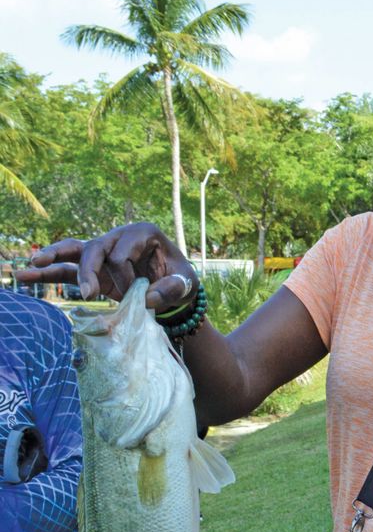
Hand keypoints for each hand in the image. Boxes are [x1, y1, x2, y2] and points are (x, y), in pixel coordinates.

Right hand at [15, 223, 197, 310]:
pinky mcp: (96, 269)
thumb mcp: (186, 283)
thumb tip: (146, 298)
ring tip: (33, 264)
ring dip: (54, 257)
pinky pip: (69, 267)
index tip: (139, 296)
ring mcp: (105, 253)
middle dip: (90, 271)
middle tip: (91, 294)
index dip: (127, 276)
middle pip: (96, 248)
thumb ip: (171, 289)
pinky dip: (50, 271)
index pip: (122, 252)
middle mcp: (120, 237)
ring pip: (76, 251)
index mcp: (143, 233)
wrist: (176, 290)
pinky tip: (26, 274)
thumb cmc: (181, 281)